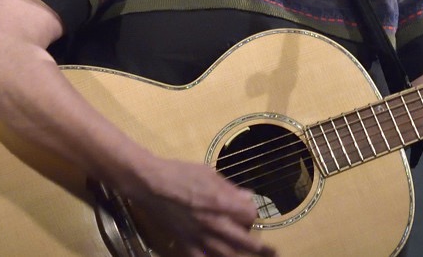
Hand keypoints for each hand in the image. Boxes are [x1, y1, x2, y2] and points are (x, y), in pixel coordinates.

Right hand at [125, 155, 275, 256]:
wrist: (150, 184)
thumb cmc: (180, 173)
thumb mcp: (209, 173)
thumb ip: (230, 188)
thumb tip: (248, 196)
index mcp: (220, 202)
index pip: (249, 215)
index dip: (253, 213)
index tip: (250, 211)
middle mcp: (213, 223)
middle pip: (244, 242)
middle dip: (260, 248)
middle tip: (272, 252)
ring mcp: (198, 236)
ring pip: (226, 255)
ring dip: (240, 255)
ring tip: (248, 255)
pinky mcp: (184, 242)